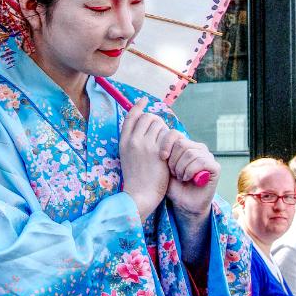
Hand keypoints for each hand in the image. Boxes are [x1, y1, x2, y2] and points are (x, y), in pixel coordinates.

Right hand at [120, 97, 170, 220]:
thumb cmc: (136, 179)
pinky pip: (168, 135)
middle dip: (156, 120)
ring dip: (165, 130)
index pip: (131, 117)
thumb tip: (144, 128)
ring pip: (159, 124)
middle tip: (161, 130)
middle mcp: (133, 140)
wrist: (139, 195)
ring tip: (166, 142)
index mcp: (123, 142)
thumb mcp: (128, 157)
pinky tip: (172, 147)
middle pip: (147, 117)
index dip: (138, 106)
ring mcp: (146, 145)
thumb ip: (133, 143)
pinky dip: (172, 138)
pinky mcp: (158, 151)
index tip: (143, 100)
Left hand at [159, 130, 219, 218]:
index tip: (161, 157)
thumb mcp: (164, 167)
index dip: (166, 144)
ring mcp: (208, 156)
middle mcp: (198, 147)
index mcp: (186, 144)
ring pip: (190, 154)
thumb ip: (165, 152)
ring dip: (181, 168)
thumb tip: (160, 137)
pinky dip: (190, 171)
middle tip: (173, 173)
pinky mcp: (215, 167)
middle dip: (173, 161)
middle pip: (182, 144)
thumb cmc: (173, 185)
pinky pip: (201, 162)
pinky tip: (187, 178)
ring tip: (180, 177)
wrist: (184, 203)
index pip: (175, 134)